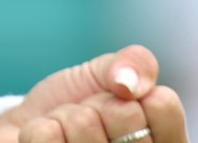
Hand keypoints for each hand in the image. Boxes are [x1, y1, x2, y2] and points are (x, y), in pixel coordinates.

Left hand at [0, 45, 186, 142]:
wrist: (34, 125)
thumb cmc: (80, 103)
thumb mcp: (110, 72)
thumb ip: (135, 63)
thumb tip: (127, 82)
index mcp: (163, 142)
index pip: (163, 103)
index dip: (133, 94)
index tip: (121, 102)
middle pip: (125, 113)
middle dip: (99, 103)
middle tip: (92, 117)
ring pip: (85, 122)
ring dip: (68, 116)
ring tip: (70, 132)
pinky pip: (48, 135)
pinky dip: (42, 128)